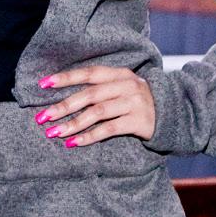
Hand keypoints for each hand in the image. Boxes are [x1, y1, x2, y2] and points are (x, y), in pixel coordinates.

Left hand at [33, 65, 155, 146]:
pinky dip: (90, 136)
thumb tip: (64, 97)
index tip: (43, 84)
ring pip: (97, 113)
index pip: (89, 73)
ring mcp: (133, 103)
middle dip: (63, 106)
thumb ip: (100, 88)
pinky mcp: (138, 121)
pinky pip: (109, 129)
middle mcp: (126, 85)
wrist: (172, 114)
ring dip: (73, 123)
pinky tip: (74, 142)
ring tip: (55, 133)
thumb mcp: (123, 87)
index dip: (66, 78)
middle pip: (90, 95)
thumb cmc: (138, 101)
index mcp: (119, 74)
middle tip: (43, 117)